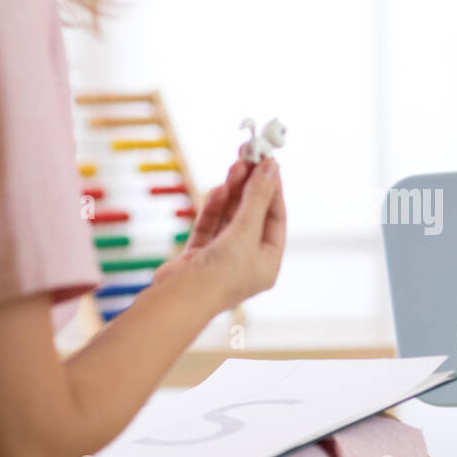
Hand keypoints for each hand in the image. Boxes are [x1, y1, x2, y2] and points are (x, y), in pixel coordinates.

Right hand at [154, 155, 285, 306]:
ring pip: (230, 217)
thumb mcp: (246, 231)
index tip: (270, 163)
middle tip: (249, 155)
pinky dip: (214, 208)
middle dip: (250, 185)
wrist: (180, 301)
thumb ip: (257, 198)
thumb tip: (270, 167)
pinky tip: (219, 189)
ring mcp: (221, 258)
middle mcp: (247, 261)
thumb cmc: (222, 273)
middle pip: (252, 215)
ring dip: (233, 191)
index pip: (275, 218)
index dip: (273, 189)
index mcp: (267, 262)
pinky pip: (210, 226)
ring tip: (236, 164)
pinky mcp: (198, 257)